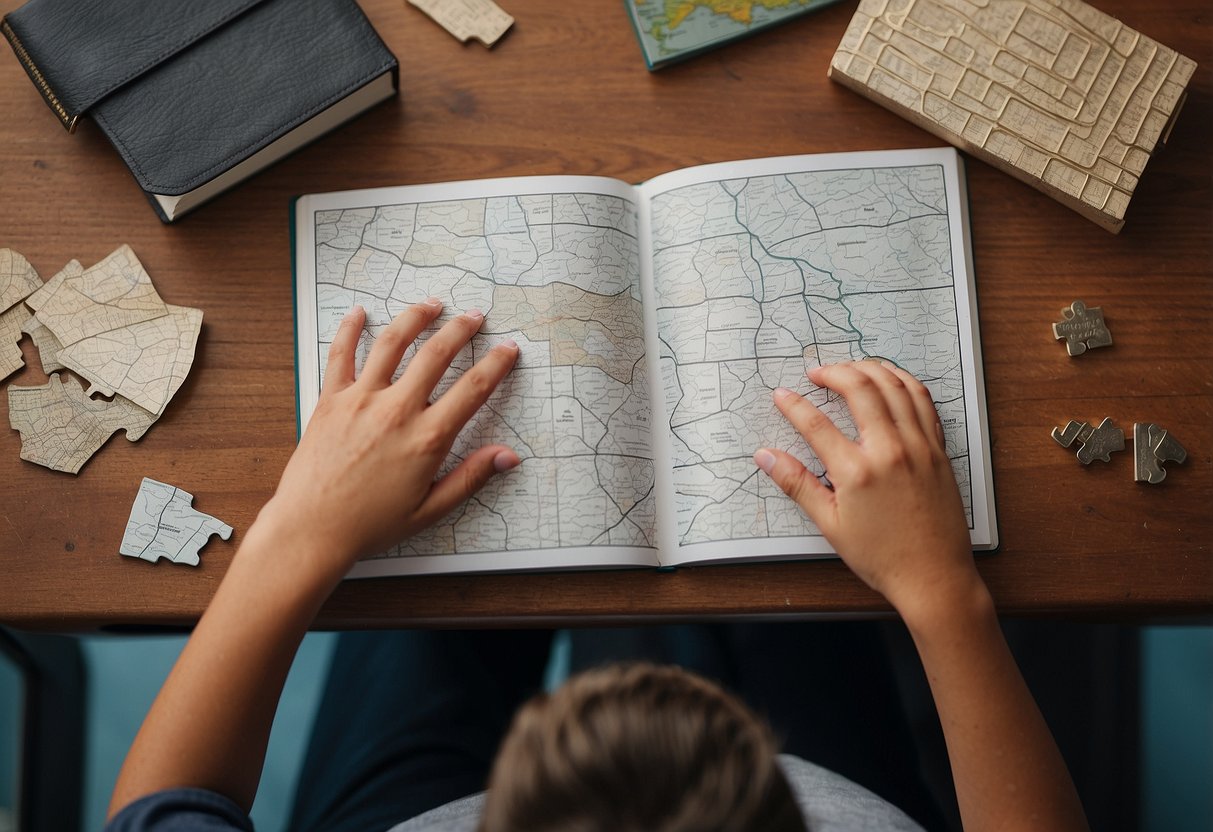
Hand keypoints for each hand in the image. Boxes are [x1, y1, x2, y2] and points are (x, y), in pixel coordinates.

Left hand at [257, 300, 519, 579]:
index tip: (507, 349)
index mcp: (427, 438)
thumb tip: (508, 457)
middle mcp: (396, 410)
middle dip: (461, 329)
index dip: (496, 364)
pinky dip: (349, 329)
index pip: (473, 389)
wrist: (312, 529)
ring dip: (415, 317)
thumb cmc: (370, 524)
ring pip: (392, 343)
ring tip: (432, 304)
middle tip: (475, 316)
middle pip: (436, 354)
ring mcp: (361, 400)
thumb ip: (471, 477)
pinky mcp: (331, 401)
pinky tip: (359, 312)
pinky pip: (340, 355)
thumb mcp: (430, 509)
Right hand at [754, 361, 978, 615]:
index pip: (816, 424)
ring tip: (851, 368)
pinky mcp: (938, 450)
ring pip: (895, 386)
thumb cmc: (882, 557)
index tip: (782, 395)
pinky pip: (923, 401)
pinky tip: (891, 380)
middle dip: (834, 372)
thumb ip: (796, 484)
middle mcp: (890, 451)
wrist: (934, 577)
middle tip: (817, 373)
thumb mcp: (830, 524)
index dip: (794, 405)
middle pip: (860, 389)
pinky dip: (904, 382)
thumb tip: (766, 457)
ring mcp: (919, 446)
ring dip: (870, 368)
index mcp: (857, 472)